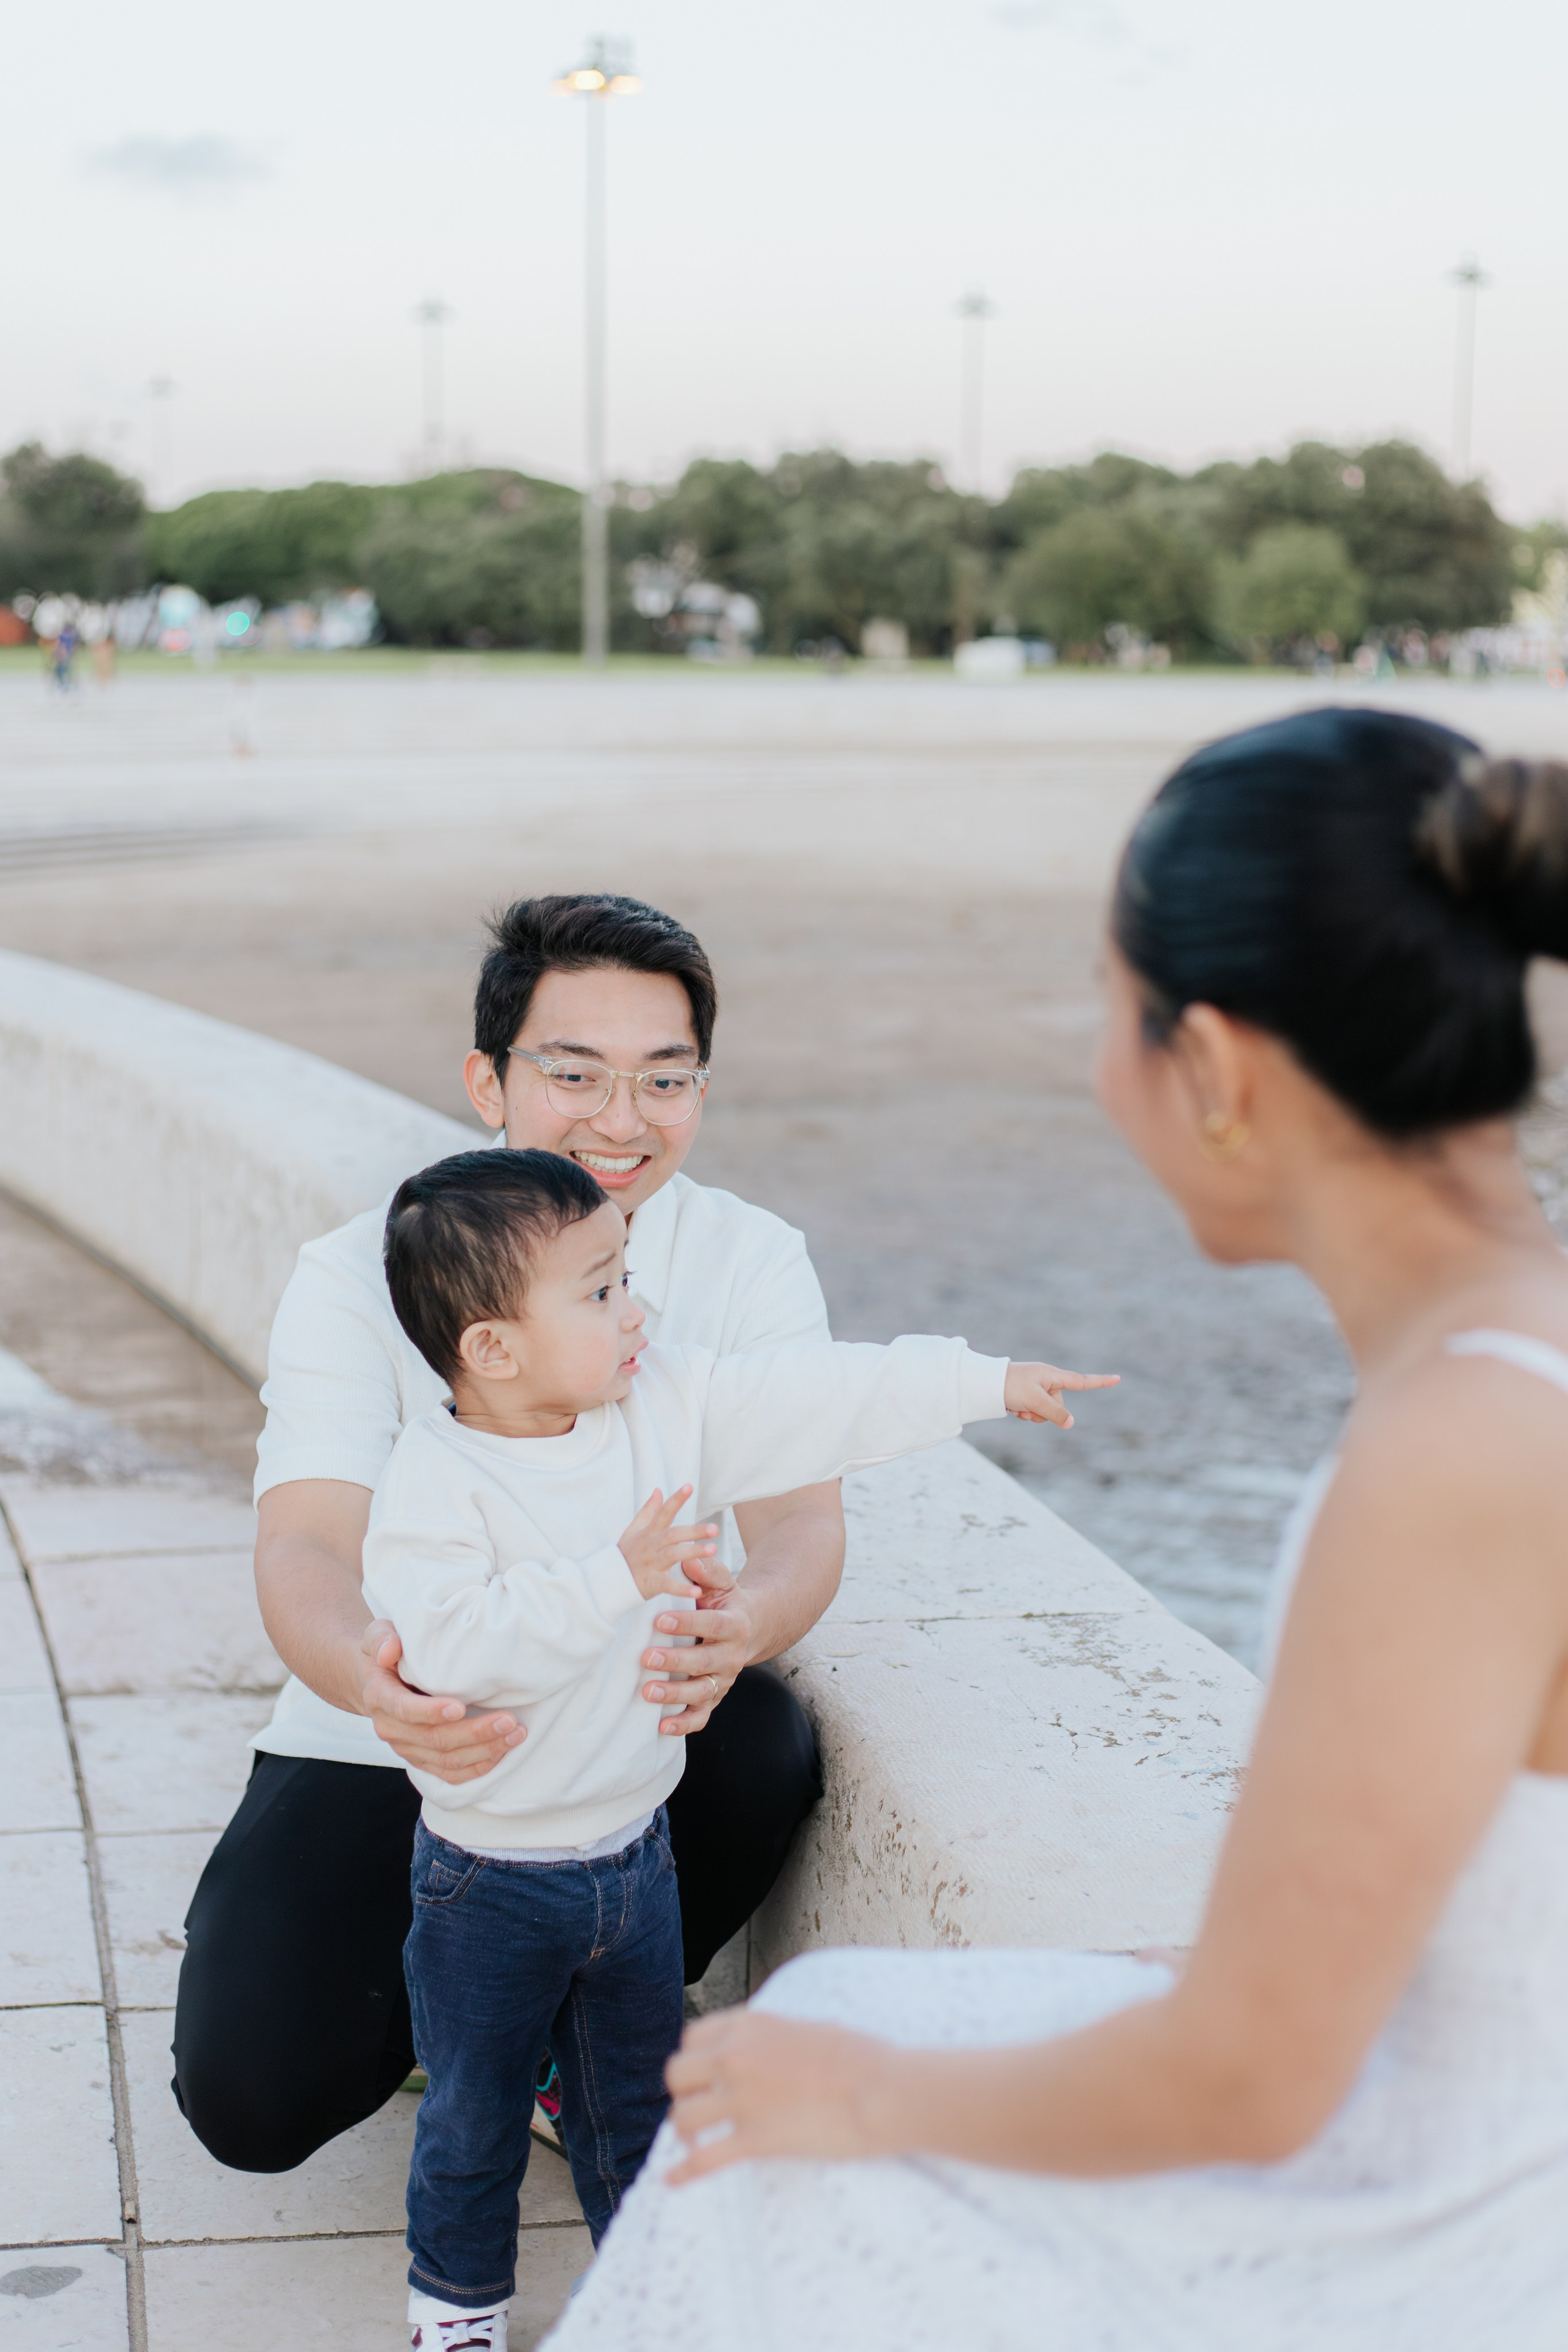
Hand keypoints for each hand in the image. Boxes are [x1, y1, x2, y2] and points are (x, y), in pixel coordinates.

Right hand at [359, 1620, 526, 1783]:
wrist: (378, 1679)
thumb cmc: (387, 1652)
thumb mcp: (377, 1634)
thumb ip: (382, 1638)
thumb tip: (390, 1651)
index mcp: (380, 1697)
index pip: (404, 1710)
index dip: (431, 1712)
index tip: (461, 1707)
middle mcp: (392, 1729)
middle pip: (434, 1739)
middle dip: (474, 1733)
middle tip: (508, 1720)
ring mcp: (408, 1748)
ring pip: (447, 1760)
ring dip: (484, 1751)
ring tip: (515, 1735)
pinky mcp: (423, 1759)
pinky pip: (450, 1774)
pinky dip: (477, 1768)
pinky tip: (501, 1753)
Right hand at [618, 1485, 719, 1601]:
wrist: (608, 1581)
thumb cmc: (626, 1554)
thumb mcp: (634, 1530)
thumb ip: (648, 1511)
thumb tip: (658, 1490)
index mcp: (649, 1533)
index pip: (663, 1513)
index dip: (675, 1500)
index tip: (689, 1486)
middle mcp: (651, 1546)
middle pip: (673, 1535)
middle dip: (694, 1531)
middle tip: (714, 1529)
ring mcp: (651, 1564)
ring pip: (672, 1556)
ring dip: (693, 1552)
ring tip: (713, 1550)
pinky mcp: (651, 1583)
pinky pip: (667, 1585)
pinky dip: (681, 1589)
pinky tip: (698, 1590)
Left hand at [643, 1555, 753, 1734]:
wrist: (748, 1629)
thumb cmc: (724, 1602)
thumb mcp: (721, 1583)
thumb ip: (707, 1573)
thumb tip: (690, 1561)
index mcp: (735, 1625)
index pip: (712, 1625)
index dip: (687, 1623)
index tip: (659, 1619)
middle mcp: (732, 1656)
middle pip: (704, 1662)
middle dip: (675, 1662)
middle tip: (646, 1657)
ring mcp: (724, 1680)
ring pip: (702, 1692)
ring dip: (675, 1695)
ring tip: (647, 1692)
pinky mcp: (715, 1697)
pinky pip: (702, 1716)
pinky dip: (684, 1725)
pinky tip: (662, 1726)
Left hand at [665, 2009, 894, 2182]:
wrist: (884, 2090)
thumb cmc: (860, 2057)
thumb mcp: (807, 2027)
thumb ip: (773, 2035)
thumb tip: (765, 2047)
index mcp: (750, 2025)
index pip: (694, 2036)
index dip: (695, 2057)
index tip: (703, 2075)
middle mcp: (737, 2057)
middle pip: (677, 2073)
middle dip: (683, 2091)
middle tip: (698, 2106)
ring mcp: (743, 2100)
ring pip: (682, 2115)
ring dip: (684, 2130)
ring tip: (693, 2140)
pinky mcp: (755, 2140)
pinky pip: (702, 2159)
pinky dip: (682, 2172)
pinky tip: (671, 2180)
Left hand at [1003, 1361, 1119, 1428]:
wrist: (984, 1383)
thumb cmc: (1010, 1386)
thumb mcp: (1035, 1401)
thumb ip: (1055, 1413)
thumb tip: (1071, 1424)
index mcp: (1053, 1376)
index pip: (1081, 1381)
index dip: (1100, 1382)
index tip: (1117, 1379)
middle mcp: (1048, 1381)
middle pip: (1059, 1406)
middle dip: (1044, 1412)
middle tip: (1025, 1404)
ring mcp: (1038, 1389)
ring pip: (1046, 1413)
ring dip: (1032, 1415)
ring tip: (1016, 1405)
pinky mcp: (1028, 1396)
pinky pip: (1034, 1412)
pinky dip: (1024, 1413)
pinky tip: (1012, 1407)